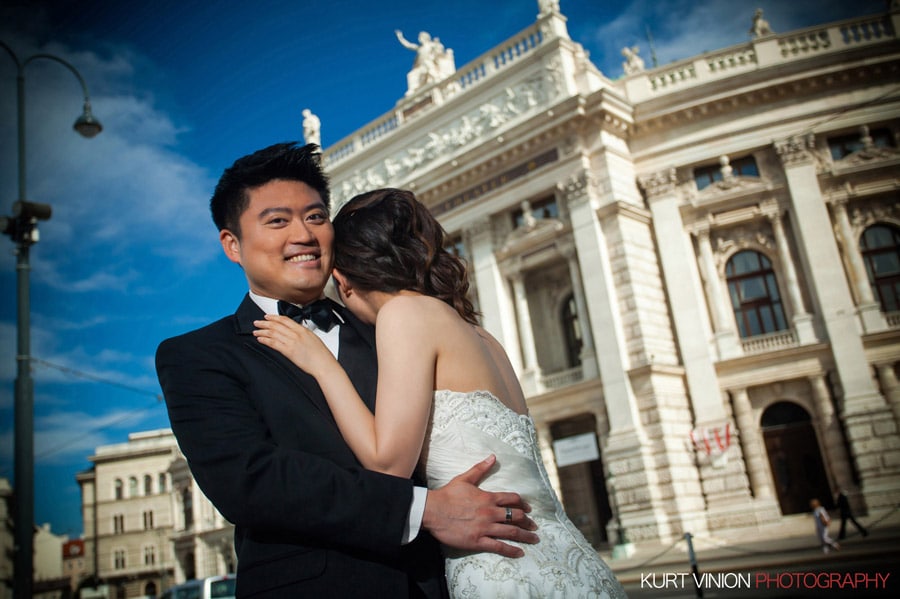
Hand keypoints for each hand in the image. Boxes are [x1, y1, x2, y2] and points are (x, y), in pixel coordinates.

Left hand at [253, 315, 335, 375]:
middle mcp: (296, 334)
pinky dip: (265, 340)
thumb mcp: (312, 338)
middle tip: (257, 322)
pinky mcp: (288, 351)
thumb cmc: (320, 354)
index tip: (267, 316)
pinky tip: (261, 339)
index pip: (285, 320)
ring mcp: (292, 342)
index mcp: (302, 329)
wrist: (323, 363)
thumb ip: (302, 333)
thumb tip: (295, 332)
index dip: (274, 317)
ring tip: (256, 331)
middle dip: (265, 323)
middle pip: (276, 325)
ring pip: (273, 333)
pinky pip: (274, 344)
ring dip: (262, 331)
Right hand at [422, 455, 537, 557]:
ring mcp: (485, 528)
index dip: (523, 504)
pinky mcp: (478, 541)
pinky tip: (520, 552)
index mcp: (488, 497)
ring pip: (511, 532)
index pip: (512, 499)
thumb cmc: (447, 495)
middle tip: (534, 526)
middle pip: (516, 516)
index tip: (528, 508)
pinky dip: (511, 550)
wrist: (433, 511)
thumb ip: (480, 469)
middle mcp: (490, 512)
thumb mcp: (464, 478)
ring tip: (534, 539)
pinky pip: (499, 546)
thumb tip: (493, 457)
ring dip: (525, 536)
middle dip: (527, 521)